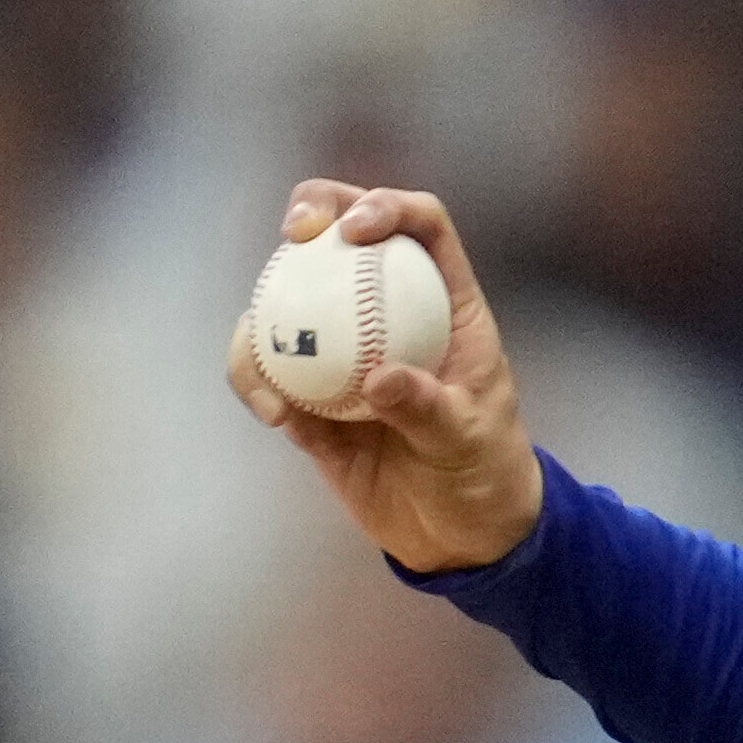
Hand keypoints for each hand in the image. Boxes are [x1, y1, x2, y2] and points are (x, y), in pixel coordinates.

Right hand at [229, 180, 541, 574]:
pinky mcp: (310, 395)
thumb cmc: (484, 476)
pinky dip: (259, 381)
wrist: (459, 536)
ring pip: (289, 297)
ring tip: (269, 359)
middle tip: (294, 234)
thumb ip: (429, 407)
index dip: (387, 206)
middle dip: (312, 209)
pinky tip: (274, 414)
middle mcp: (389, 310)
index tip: (355, 228)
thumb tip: (378, 379)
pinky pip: (269, 372)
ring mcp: (344, 348)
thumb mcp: (469, 442)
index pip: (421, 227)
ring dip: (265, 310)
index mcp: (445, 304)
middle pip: (343, 232)